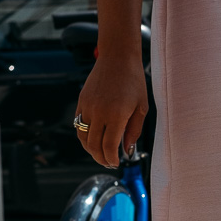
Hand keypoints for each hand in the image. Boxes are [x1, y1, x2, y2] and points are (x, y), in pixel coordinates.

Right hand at [74, 54, 148, 168]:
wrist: (117, 57)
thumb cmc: (134, 81)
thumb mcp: (141, 107)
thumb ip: (134, 131)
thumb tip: (126, 151)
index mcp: (116, 115)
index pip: (109, 146)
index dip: (111, 159)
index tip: (116, 163)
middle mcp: (99, 112)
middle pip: (94, 145)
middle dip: (101, 158)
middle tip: (108, 162)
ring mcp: (88, 106)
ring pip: (83, 137)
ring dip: (90, 149)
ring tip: (100, 153)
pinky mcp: (82, 101)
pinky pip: (78, 124)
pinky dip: (84, 136)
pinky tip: (93, 139)